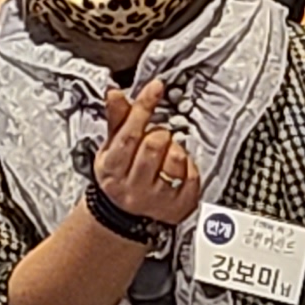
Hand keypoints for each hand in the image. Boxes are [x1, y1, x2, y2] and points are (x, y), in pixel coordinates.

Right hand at [90, 79, 200, 227]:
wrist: (126, 216)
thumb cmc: (121, 174)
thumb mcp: (112, 147)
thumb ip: (117, 120)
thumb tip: (114, 93)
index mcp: (111, 169)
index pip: (129, 134)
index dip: (143, 108)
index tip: (156, 87)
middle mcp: (131, 187)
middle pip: (154, 145)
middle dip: (160, 133)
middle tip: (157, 138)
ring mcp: (155, 200)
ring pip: (176, 158)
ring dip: (176, 148)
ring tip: (167, 154)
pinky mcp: (177, 207)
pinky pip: (192, 175)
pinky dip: (189, 166)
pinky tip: (179, 169)